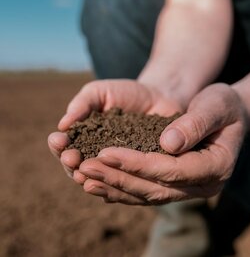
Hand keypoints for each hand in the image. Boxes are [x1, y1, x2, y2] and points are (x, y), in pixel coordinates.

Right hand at [48, 79, 182, 182]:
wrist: (158, 97)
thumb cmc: (125, 94)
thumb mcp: (100, 92)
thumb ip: (82, 104)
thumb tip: (62, 124)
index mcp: (84, 140)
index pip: (66, 148)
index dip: (59, 147)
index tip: (59, 141)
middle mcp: (97, 158)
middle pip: (78, 169)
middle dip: (71, 165)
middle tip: (70, 159)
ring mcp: (117, 168)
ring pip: (100, 181)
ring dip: (90, 179)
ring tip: (83, 174)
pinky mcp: (138, 173)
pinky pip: (126, 185)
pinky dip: (117, 188)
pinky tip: (110, 187)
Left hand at [77, 84, 247, 204]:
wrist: (229, 113)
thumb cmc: (224, 105)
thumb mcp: (215, 105)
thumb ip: (195, 123)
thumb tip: (167, 144)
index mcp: (217, 166)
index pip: (173, 170)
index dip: (138, 163)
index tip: (107, 152)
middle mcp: (204, 185)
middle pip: (156, 188)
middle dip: (119, 178)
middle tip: (84, 168)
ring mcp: (191, 188)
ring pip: (148, 194)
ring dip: (115, 186)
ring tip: (84, 177)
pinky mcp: (177, 186)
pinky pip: (148, 192)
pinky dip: (123, 188)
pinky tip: (99, 183)